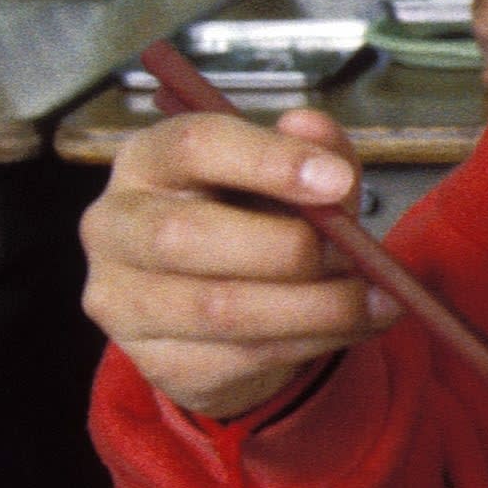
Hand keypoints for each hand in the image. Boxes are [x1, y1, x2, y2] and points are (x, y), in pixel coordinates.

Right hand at [81, 108, 399, 421]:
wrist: (222, 312)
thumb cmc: (252, 221)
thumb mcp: (288, 177)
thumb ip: (311, 149)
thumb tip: (310, 126)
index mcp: (147, 159)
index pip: (193, 146)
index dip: (267, 161)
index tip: (337, 181)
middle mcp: (115, 226)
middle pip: (187, 235)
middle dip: (287, 248)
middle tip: (353, 254)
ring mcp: (123, 300)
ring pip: (219, 308)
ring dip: (313, 306)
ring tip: (371, 297)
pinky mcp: (154, 361)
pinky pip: (240, 357)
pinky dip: (312, 342)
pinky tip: (354, 326)